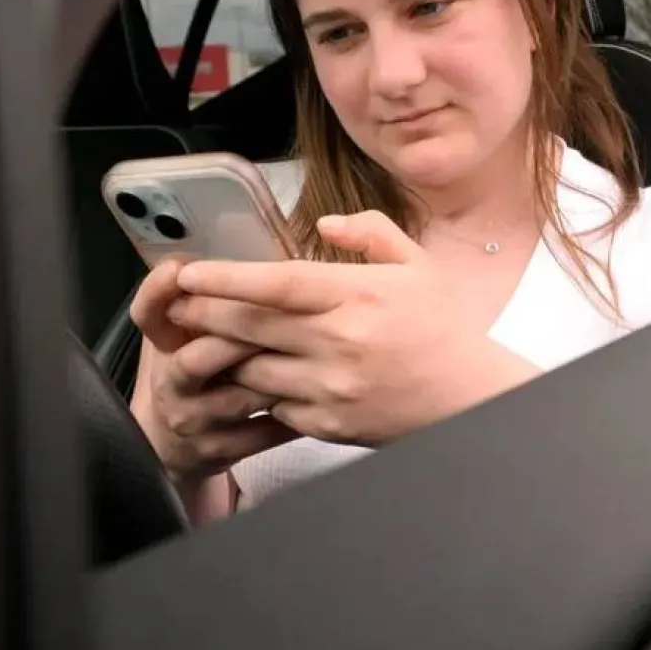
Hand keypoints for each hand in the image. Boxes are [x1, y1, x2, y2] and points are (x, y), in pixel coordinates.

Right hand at [128, 260, 299, 489]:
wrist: (178, 442)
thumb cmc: (200, 369)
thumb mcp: (188, 327)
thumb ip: (209, 291)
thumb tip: (233, 248)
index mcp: (165, 342)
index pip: (149, 313)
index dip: (158, 291)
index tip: (179, 270)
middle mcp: (173, 381)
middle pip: (196, 357)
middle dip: (237, 337)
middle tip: (283, 317)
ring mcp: (195, 420)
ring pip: (236, 397)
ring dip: (274, 378)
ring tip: (314, 360)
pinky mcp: (220, 451)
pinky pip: (261, 433)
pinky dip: (292, 417)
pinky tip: (322, 400)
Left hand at [172, 211, 540, 445]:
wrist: (470, 398)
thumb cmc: (444, 329)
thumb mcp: (417, 265)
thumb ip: (370, 233)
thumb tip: (323, 225)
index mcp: (360, 295)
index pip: (277, 283)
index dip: (225, 278)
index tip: (190, 273)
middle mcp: (341, 342)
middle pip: (251, 326)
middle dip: (205, 314)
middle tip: (179, 304)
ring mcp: (333, 387)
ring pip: (253, 369)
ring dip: (226, 354)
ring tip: (208, 339)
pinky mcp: (329, 424)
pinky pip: (274, 405)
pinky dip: (260, 389)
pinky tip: (256, 375)